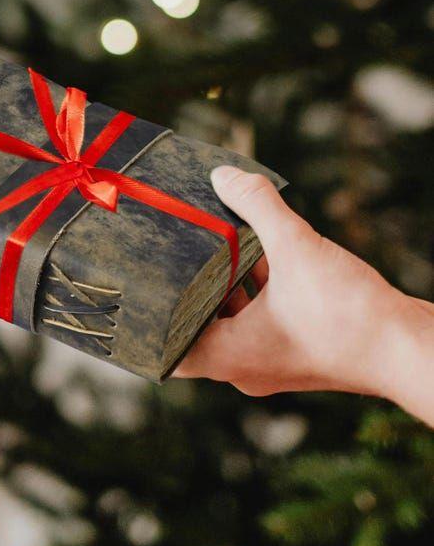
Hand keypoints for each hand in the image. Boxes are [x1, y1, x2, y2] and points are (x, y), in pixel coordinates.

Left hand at [175, 166, 433, 425]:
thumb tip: (223, 177)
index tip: (138, 295)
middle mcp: (245, 368)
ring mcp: (273, 365)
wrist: (413, 352)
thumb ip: (257, 208)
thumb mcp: (297, 249)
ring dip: (224, 290)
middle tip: (171, 258)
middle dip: (187, 292)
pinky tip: (260, 259)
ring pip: (233, 324)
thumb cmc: (351, 315)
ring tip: (214, 249)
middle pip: (198, 330)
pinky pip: (261, 324)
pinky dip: (255, 296)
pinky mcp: (299, 355)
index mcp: (230, 357)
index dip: (149, 325)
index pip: (168, 351)